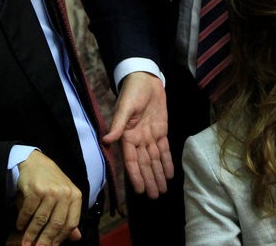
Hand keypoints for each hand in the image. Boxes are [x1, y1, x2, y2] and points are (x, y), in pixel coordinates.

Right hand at [13, 151, 83, 245]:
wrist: (35, 162)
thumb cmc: (51, 182)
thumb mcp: (64, 197)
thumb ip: (69, 217)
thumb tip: (77, 237)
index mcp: (75, 196)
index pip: (70, 223)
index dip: (60, 238)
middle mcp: (65, 193)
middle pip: (56, 224)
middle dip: (45, 240)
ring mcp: (50, 191)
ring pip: (41, 220)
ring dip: (31, 234)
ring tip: (25, 243)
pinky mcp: (35, 189)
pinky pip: (28, 211)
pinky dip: (22, 221)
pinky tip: (19, 226)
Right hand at [103, 71, 172, 197]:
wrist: (145, 79)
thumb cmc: (132, 92)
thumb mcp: (124, 107)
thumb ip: (117, 125)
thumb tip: (106, 140)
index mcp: (127, 136)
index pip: (131, 161)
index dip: (136, 176)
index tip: (140, 190)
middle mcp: (138, 140)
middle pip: (144, 164)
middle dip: (149, 180)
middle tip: (154, 196)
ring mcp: (150, 136)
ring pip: (154, 160)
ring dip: (158, 175)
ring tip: (161, 190)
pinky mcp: (161, 131)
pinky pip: (164, 150)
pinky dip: (166, 162)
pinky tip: (169, 174)